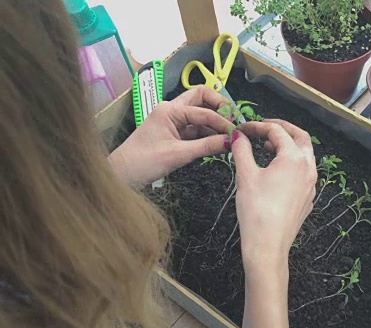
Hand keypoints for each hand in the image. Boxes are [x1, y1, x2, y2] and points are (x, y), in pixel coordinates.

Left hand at [108, 86, 234, 186]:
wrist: (122, 175)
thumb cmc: (143, 162)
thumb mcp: (178, 154)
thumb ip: (207, 146)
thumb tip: (232, 141)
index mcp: (170, 109)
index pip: (204, 111)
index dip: (223, 122)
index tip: (238, 133)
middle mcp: (172, 110)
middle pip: (202, 98)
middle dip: (220, 107)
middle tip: (235, 121)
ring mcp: (173, 121)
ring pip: (201, 113)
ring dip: (216, 121)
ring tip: (231, 135)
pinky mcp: (175, 133)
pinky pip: (197, 128)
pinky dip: (209, 133)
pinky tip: (219, 142)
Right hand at [232, 119, 316, 327]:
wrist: (267, 245)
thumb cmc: (256, 210)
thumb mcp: (245, 175)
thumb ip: (242, 150)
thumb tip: (238, 135)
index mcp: (294, 158)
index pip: (277, 131)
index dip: (258, 126)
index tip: (243, 129)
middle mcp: (308, 168)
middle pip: (300, 137)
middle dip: (282, 129)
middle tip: (263, 128)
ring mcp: (311, 184)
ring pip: (305, 154)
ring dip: (288, 145)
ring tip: (267, 148)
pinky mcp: (308, 197)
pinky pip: (304, 171)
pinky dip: (291, 163)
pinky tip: (275, 170)